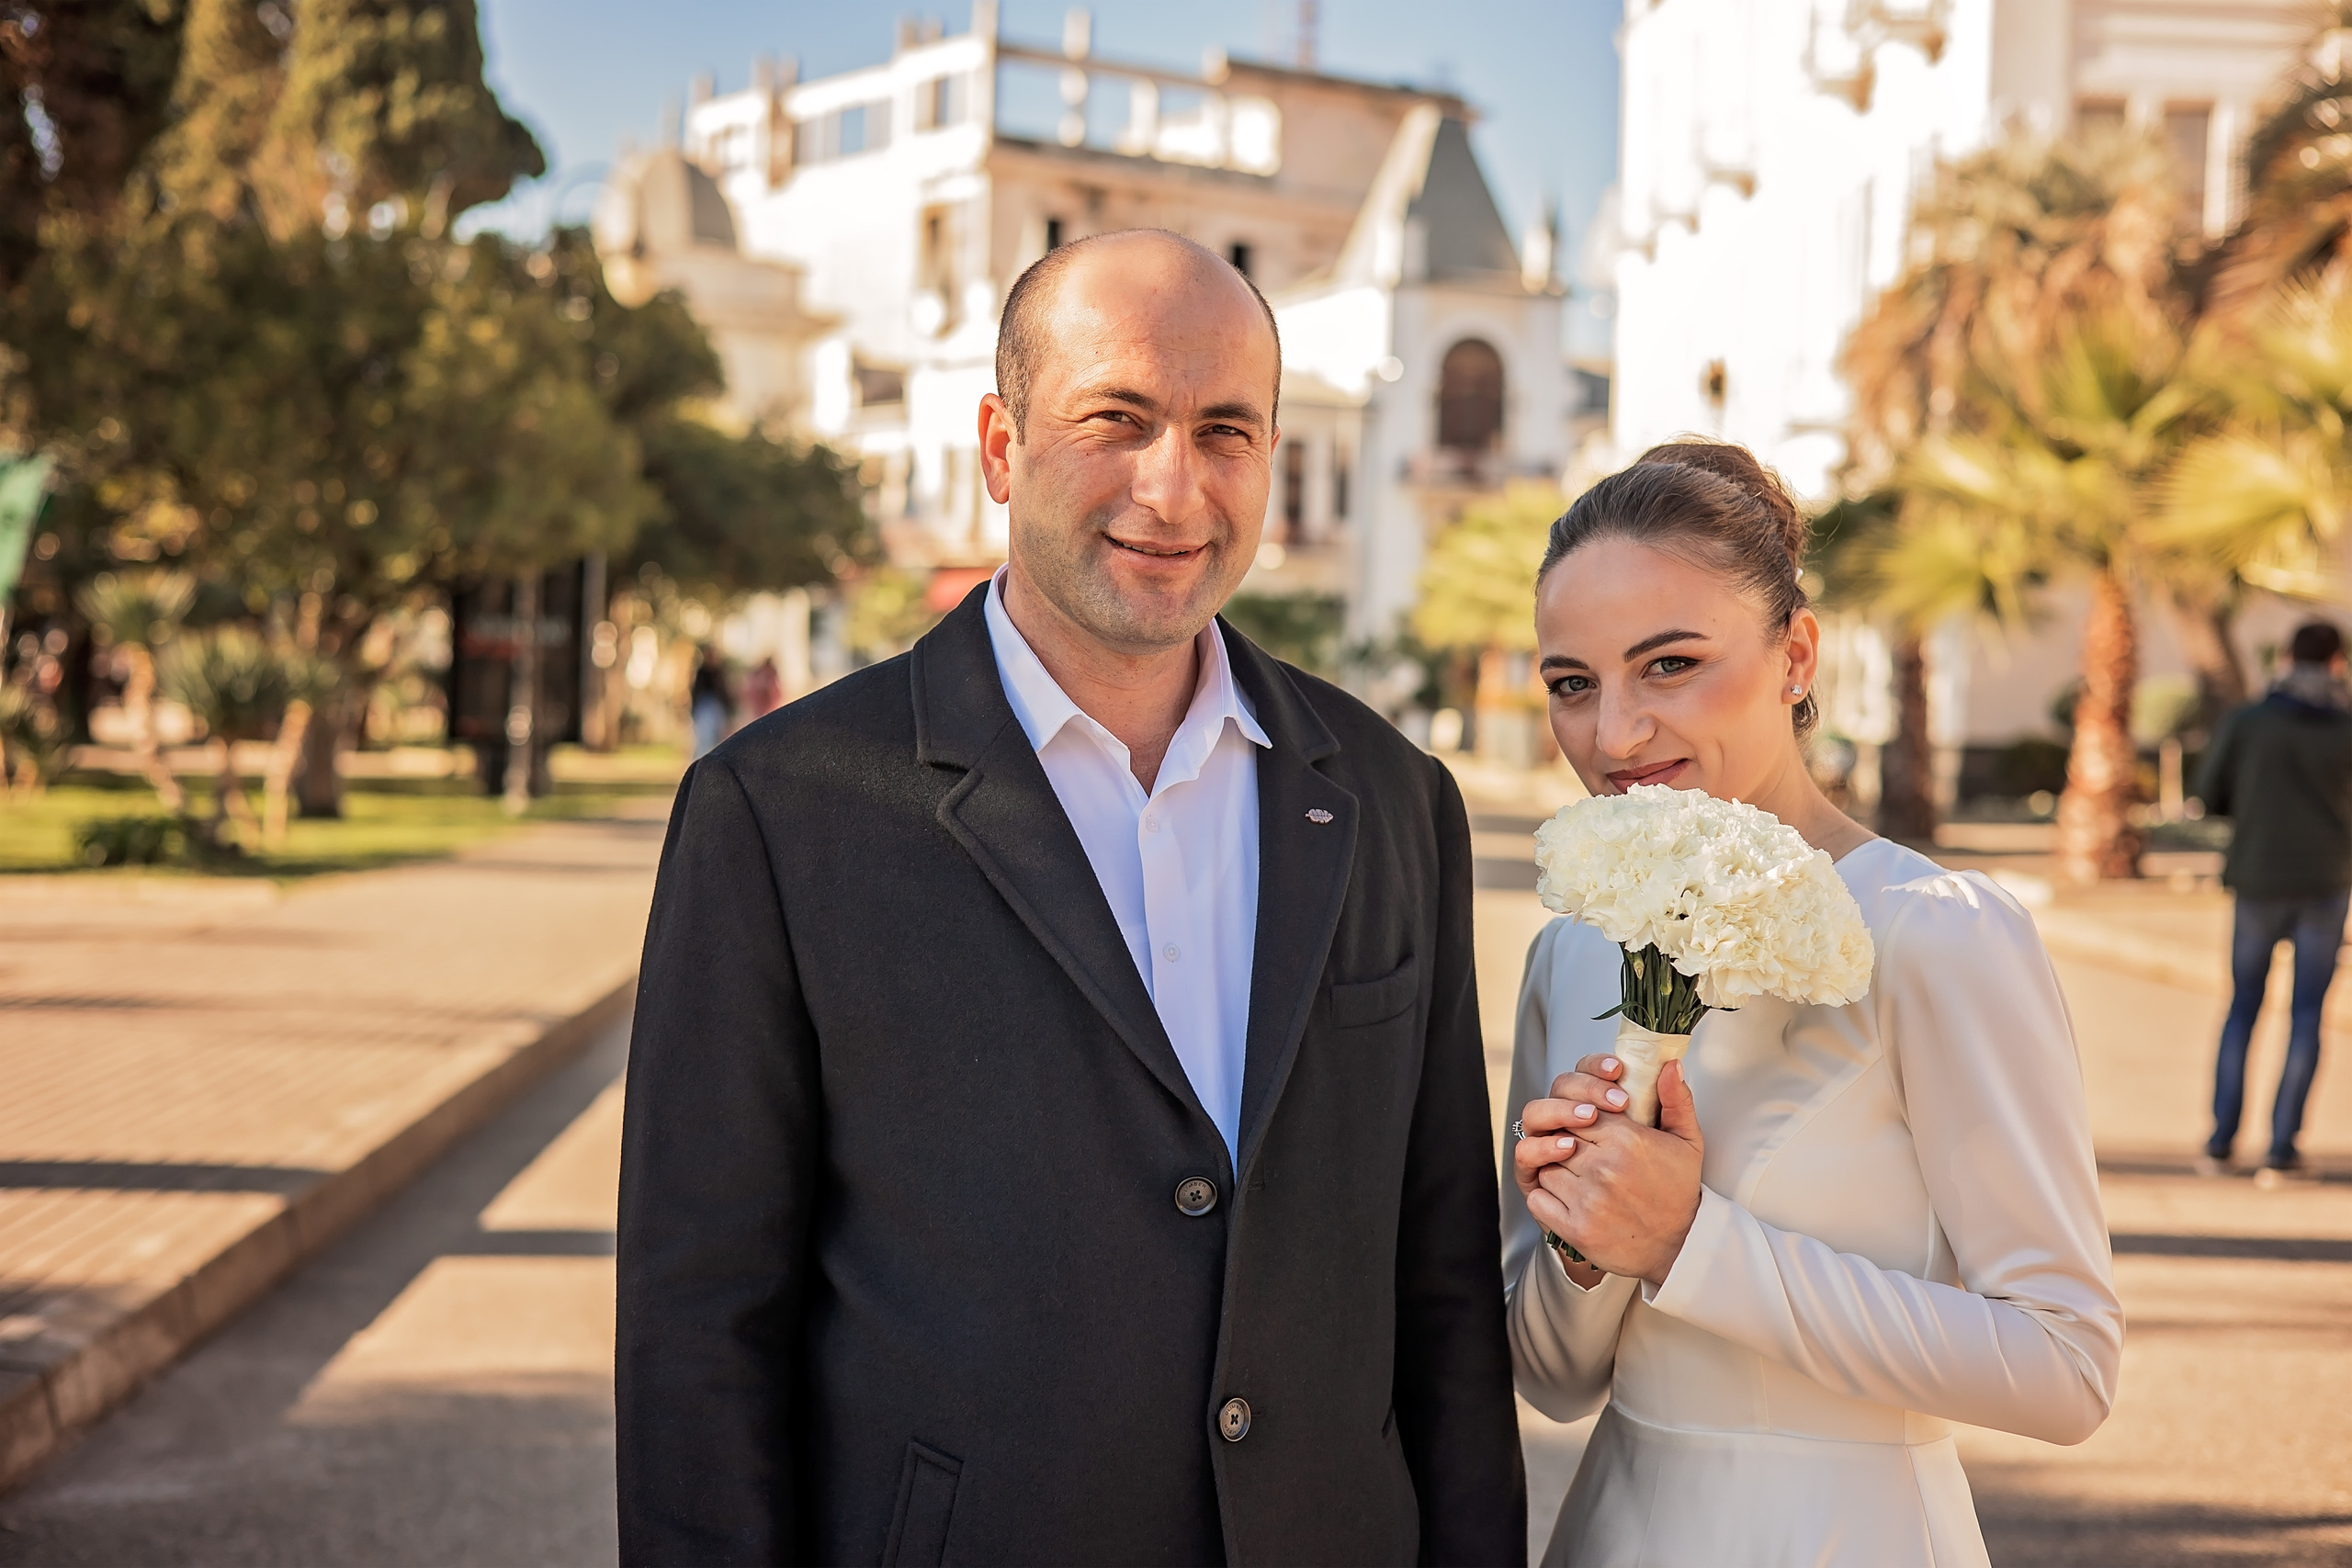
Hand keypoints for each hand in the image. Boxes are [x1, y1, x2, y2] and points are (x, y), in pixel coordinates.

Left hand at [1518, 1054, 1703, 1288]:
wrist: (1676, 1248)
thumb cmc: (1678, 1193)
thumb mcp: (1687, 1142)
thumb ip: (1676, 1100)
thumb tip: (1670, 1065)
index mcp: (1628, 1140)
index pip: (1580, 1109)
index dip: (1579, 1117)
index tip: (1587, 1127)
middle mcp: (1604, 1167)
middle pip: (1558, 1134)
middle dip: (1565, 1140)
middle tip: (1580, 1151)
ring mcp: (1587, 1198)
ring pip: (1545, 1164)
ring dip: (1554, 1167)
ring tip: (1577, 1175)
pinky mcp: (1574, 1227)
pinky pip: (1537, 1197)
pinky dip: (1545, 1196)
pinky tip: (1567, 1197)